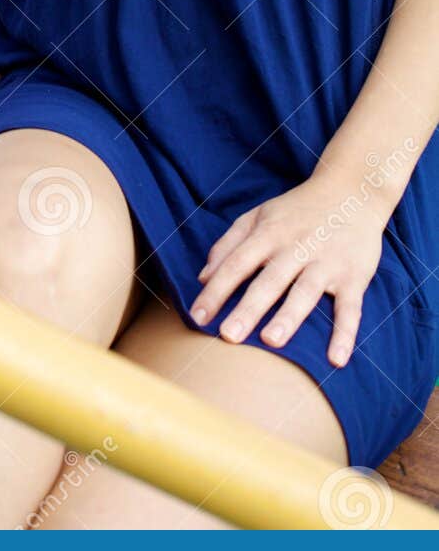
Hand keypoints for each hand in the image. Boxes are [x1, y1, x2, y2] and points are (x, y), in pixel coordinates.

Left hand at [189, 173, 386, 367]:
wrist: (352, 191)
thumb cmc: (297, 210)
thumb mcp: (258, 215)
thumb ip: (228, 244)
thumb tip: (202, 277)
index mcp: (269, 233)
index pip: (237, 263)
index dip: (216, 289)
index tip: (197, 316)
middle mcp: (296, 247)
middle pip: (269, 280)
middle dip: (248, 308)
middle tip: (228, 336)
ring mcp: (326, 262)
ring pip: (305, 292)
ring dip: (289, 317)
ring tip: (271, 342)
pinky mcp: (353, 276)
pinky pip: (350, 308)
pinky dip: (345, 333)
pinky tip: (336, 359)